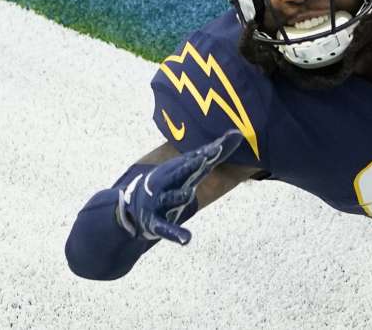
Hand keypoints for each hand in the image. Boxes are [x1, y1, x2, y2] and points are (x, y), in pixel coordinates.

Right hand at [116, 130, 243, 244]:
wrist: (133, 204)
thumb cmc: (170, 182)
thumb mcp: (191, 167)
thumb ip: (214, 153)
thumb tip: (238, 133)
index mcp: (179, 169)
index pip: (196, 160)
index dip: (208, 153)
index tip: (221, 146)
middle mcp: (170, 182)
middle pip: (183, 173)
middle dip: (192, 166)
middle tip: (204, 157)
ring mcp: (162, 201)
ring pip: (174, 198)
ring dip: (180, 196)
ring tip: (187, 195)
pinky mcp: (157, 222)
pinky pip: (167, 229)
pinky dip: (176, 234)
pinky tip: (186, 239)